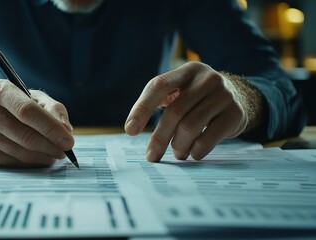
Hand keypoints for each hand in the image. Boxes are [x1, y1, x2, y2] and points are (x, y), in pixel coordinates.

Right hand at [0, 80, 73, 166]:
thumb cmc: (19, 104)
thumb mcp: (36, 98)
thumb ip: (54, 110)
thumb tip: (65, 131)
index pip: (27, 111)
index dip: (50, 128)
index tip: (68, 141)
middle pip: (25, 135)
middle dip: (51, 146)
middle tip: (66, 151)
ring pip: (22, 152)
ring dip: (45, 156)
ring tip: (56, 154)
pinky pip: (16, 162)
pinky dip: (34, 162)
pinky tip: (42, 157)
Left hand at [125, 61, 261, 161]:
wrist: (240, 97)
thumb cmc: (199, 98)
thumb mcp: (182, 90)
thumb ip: (160, 101)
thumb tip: (132, 126)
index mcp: (187, 71)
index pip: (158, 86)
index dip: (142, 109)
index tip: (130, 130)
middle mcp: (207, 79)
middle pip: (174, 112)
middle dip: (159, 138)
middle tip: (152, 155)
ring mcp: (224, 95)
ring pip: (190, 128)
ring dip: (179, 147)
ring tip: (178, 153)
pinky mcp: (235, 114)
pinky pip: (208, 139)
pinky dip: (196, 151)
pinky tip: (193, 154)